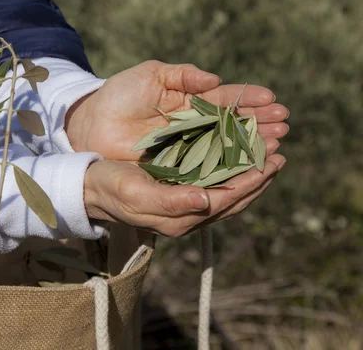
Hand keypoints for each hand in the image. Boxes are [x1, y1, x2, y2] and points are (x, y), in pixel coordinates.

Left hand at [66, 60, 288, 160]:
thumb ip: (183, 75)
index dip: (249, 99)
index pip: (226, 99)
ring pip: (228, 148)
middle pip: (234, 124)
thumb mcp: (151, 74)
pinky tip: (251, 165)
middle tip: (284, 123)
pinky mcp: (179, 169)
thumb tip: (215, 80)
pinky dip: (231, 168)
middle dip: (260, 123)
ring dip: (253, 145)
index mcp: (191, 100)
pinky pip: (209, 169)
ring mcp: (189, 148)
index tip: (271, 99)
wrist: (92, 123)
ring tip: (277, 142)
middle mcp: (196, 125)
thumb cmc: (120, 94)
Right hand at [84, 154, 285, 236]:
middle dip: (259, 177)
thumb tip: (207, 201)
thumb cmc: (112, 188)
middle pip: (235, 197)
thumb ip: (171, 202)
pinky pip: (216, 182)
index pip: (228, 200)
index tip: (272, 161)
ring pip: (229, 190)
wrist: (92, 187)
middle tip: (280, 155)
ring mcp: (188, 203)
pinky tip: (240, 155)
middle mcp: (190, 213)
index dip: (252, 181)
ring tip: (269, 154)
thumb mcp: (136, 194)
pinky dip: (233, 169)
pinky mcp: (182, 190)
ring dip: (251, 173)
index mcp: (182, 217)